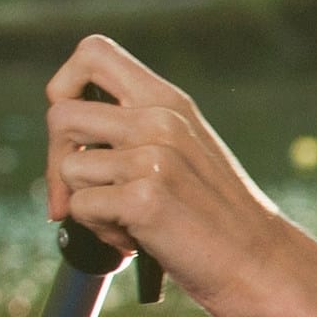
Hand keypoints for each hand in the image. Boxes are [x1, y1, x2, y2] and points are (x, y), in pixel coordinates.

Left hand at [41, 35, 303, 316]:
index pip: (93, 53)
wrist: (261, 262)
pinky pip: (80, 208)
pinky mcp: (144, 199)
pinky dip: (99, 232)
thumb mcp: (185, 150)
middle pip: (61, 114)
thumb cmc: (217, 215)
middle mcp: (160, 120)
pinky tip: (136, 239)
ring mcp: (153, 158)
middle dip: (55, 159)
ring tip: (125, 221)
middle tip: (72, 194)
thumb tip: (65, 141)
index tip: (75, 131)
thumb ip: (138, 129)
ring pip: (68, 168)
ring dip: (83, 204)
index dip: (65, 87)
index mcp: (169, 100)